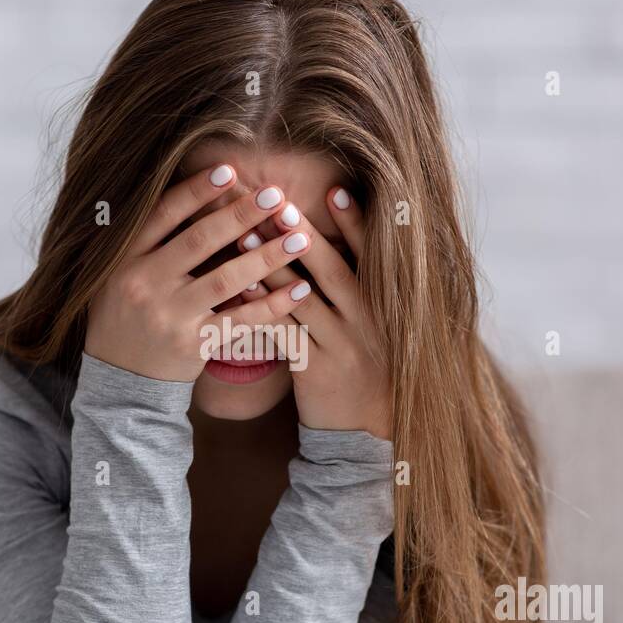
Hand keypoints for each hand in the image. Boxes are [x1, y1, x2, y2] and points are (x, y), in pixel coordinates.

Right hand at [84, 165, 315, 381]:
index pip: (163, 214)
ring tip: (301, 237)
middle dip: (241, 214)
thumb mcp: (119, 272)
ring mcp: (170, 316)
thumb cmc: (126, 315)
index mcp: (125, 258)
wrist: (119, 378)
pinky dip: (273, 304)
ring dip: (268, 256)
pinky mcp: (193, 344)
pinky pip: (240, 320)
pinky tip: (300, 288)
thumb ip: (149, 238)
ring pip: (226, 279)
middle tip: (276, 195)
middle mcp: (145, 283)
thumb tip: (195, 193)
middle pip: (199, 240)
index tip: (230, 170)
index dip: (196, 190)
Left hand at [242, 187, 390, 439]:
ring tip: (244, 235)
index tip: (336, 190)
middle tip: (275, 200)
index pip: (370, 258)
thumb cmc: (366, 370)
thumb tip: (330, 244)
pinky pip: (284, 335)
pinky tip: (238, 292)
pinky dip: (261, 311)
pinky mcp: (315, 372)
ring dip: (271, 265)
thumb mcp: (375, 328)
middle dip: (302, 234)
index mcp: (384, 308)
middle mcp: (367, 323)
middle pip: (333, 271)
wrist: (368, 432)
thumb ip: (362, 291)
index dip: (354, 225)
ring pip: (302, 300)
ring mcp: (341, 347)